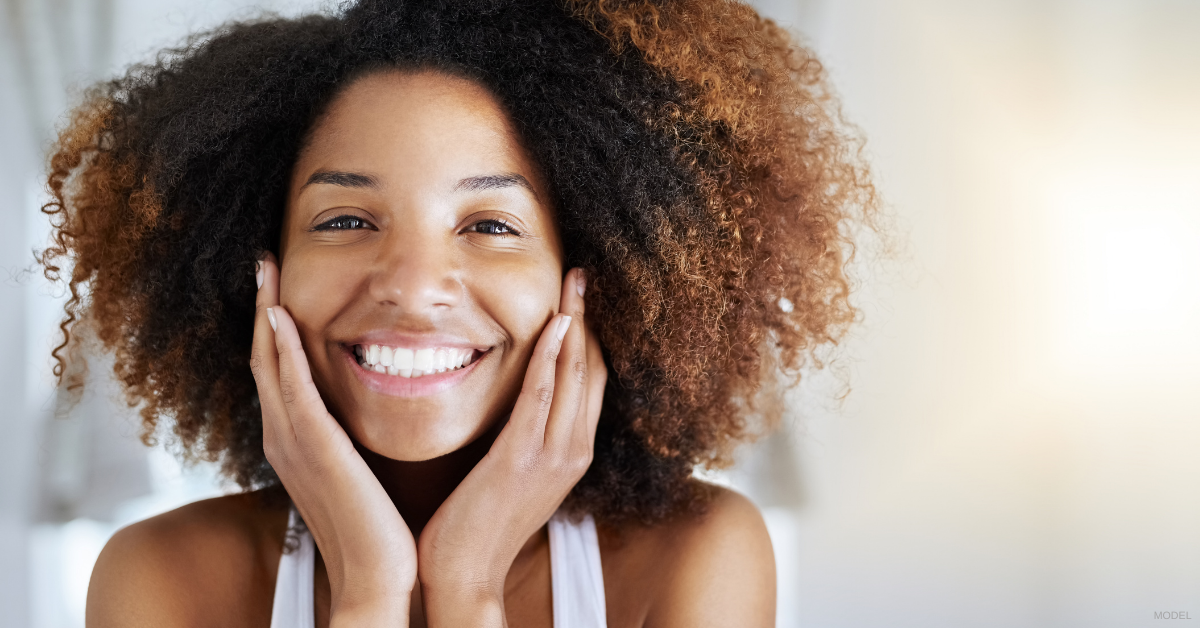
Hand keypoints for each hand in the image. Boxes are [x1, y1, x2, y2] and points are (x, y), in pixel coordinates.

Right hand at [250, 253, 416, 625]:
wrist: (376, 575)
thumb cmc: (374, 526)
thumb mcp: (355, 469)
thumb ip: (347, 438)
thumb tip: (358, 413)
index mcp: (294, 441)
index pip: (277, 369)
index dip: (272, 325)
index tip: (278, 285)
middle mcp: (284, 437)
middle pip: (262, 357)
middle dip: (261, 307)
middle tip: (262, 262)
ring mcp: (293, 442)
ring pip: (269, 364)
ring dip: (265, 314)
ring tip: (265, 271)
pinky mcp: (314, 448)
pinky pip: (293, 390)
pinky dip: (282, 352)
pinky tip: (280, 317)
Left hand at [416, 267, 606, 626]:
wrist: (466, 574)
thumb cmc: (480, 525)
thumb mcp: (516, 475)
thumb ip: (526, 437)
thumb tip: (519, 402)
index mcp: (574, 453)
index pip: (593, 381)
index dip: (590, 336)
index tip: (581, 298)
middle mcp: (574, 451)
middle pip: (594, 370)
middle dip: (590, 319)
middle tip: (582, 275)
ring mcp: (553, 455)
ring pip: (576, 375)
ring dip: (576, 323)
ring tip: (574, 283)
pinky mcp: (521, 458)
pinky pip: (542, 396)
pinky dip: (552, 356)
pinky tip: (553, 324)